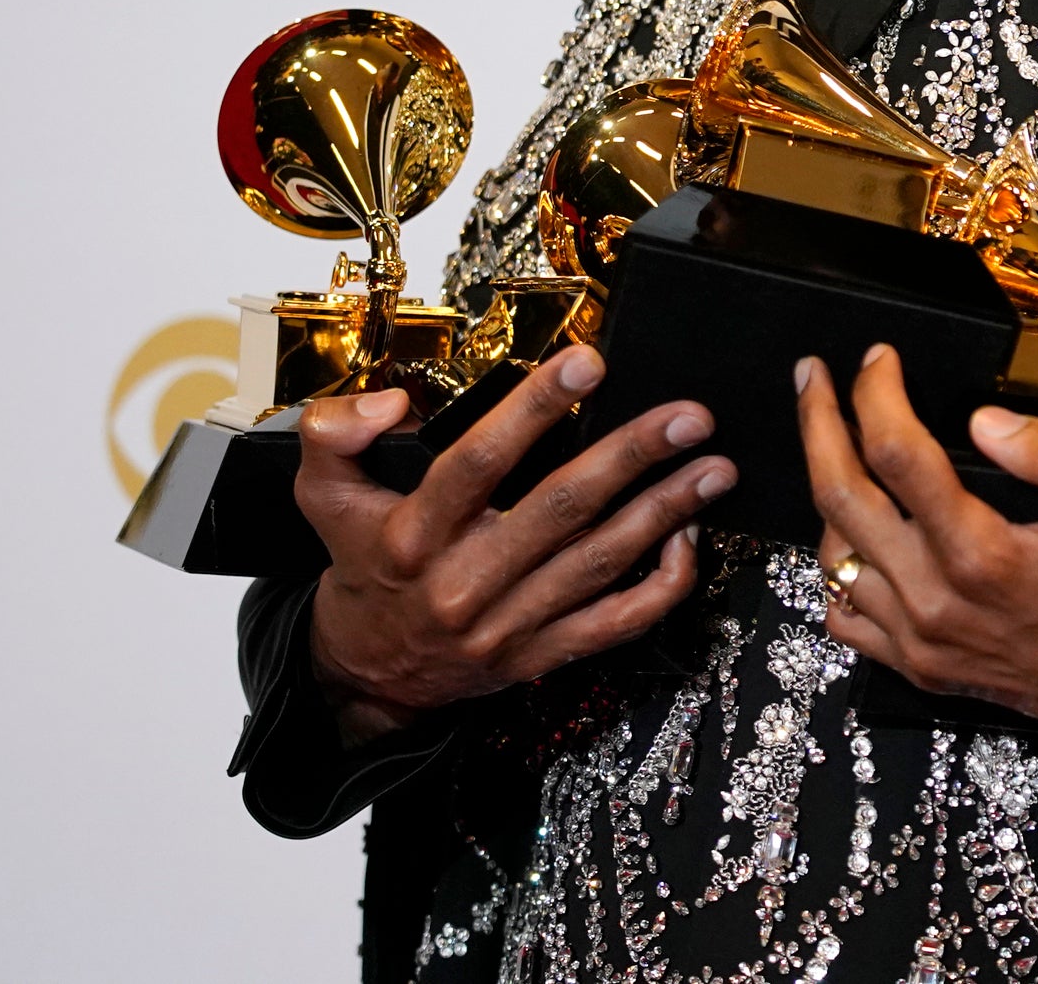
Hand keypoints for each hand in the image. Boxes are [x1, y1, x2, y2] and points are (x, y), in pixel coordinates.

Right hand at [298, 347, 733, 744]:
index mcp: (413, 535)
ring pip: (601, 563)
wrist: (366, 675)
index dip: (535, 409)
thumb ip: (336, 435)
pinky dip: (662, 585)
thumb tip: (394, 401)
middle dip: (634, 456)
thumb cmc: (361, 568)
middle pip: (561, 509)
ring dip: (667, 511)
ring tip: (716, 467)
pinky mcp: (540, 657)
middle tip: (690, 415)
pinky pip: (616, 624)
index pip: (479, 461)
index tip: (588, 361)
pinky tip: (691, 539)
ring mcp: (509, 626)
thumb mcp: (322, 497)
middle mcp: (464, 582)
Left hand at [797, 344, 1037, 762]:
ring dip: (824, 491)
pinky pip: (847, 617)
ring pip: (833, 557)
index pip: (897, 453)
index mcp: (982, 554)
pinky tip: (856, 538)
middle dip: (819, 425)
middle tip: (813, 377)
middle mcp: (938, 601)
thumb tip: (985, 419)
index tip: (878, 359)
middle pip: (842, 497)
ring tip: (836, 445)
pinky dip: (836, 570)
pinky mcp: (925, 668)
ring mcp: (924, 641)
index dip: (878, 393)